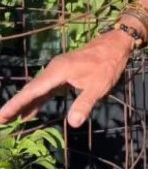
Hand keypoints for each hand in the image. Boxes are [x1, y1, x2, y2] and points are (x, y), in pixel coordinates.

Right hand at [0, 32, 135, 128]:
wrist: (116, 45)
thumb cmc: (108, 65)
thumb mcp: (99, 86)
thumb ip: (84, 104)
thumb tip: (72, 123)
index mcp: (57, 72)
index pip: (32, 91)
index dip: (16, 104)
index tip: (2, 115)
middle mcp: (53, 70)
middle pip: (30, 90)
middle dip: (15, 106)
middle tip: (1, 121)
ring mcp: (57, 72)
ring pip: (37, 90)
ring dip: (25, 104)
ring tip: (11, 119)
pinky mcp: (63, 74)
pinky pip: (46, 90)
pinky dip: (37, 101)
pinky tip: (30, 112)